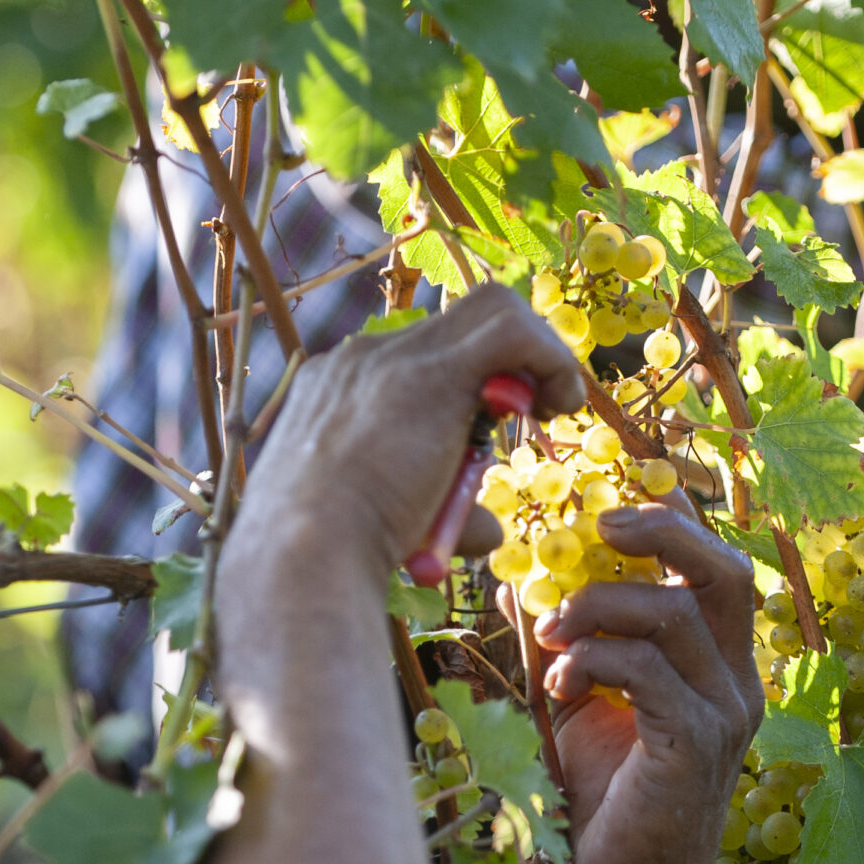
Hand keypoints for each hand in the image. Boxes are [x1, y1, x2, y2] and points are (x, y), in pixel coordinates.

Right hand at [229, 285, 588, 583]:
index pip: (423, 353)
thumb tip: (492, 533)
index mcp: (339, 386)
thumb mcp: (390, 522)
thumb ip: (444, 512)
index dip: (473, 381)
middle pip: (462, 318)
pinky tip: (558, 405)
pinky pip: (512, 331)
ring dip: (536, 354)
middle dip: (513, 359)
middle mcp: (362, 357)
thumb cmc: (336, 555)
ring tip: (551, 408)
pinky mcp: (432, 372)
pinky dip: (550, 360)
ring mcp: (393, 357)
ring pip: (493, 308)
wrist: (305, 555)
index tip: (491, 430)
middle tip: (534, 413)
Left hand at [519, 503, 763, 863]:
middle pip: (727, 572)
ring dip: (599, 609)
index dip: (676, 520)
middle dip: (663, 533)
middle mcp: (735, 684)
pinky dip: (596, 661)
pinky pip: (650, 672)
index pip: (716, 568)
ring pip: (676, 615)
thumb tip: (517, 582)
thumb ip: (561, 643)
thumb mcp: (573, 704)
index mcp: (716, 666)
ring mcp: (724, 716)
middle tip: (599, 528)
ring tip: (548, 635)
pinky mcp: (696, 747)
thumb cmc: (595, 802)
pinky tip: (561, 686)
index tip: (613, 500)